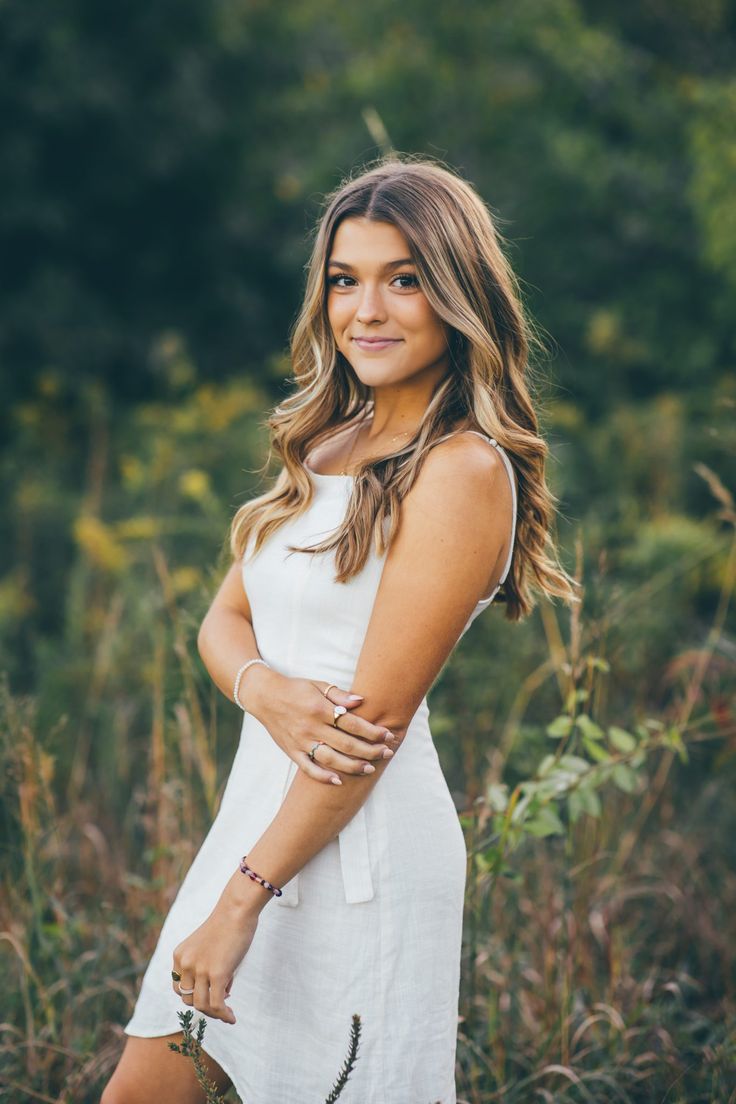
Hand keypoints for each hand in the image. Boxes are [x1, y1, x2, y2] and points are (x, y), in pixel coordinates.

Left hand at [171, 884, 259, 1024]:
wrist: (237, 910)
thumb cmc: (228, 924)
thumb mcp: (208, 947)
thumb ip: (208, 968)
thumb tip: (221, 994)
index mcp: (179, 955)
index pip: (178, 987)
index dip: (193, 994)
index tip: (209, 993)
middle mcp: (185, 964)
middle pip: (188, 999)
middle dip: (204, 1003)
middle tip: (222, 1000)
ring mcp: (200, 970)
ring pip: (201, 1005)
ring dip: (214, 1013)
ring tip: (228, 1012)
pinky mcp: (216, 974)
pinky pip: (216, 1005)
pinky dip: (223, 1015)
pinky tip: (232, 1018)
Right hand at [241, 666, 398, 783]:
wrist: (264, 696)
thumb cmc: (295, 689)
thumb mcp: (317, 685)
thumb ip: (339, 694)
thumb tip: (361, 701)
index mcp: (319, 709)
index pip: (351, 723)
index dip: (372, 731)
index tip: (387, 735)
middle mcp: (311, 727)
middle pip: (345, 743)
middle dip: (369, 750)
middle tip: (387, 753)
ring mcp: (300, 741)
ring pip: (330, 759)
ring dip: (352, 766)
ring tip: (369, 769)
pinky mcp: (292, 751)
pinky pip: (308, 768)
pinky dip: (323, 776)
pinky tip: (338, 781)